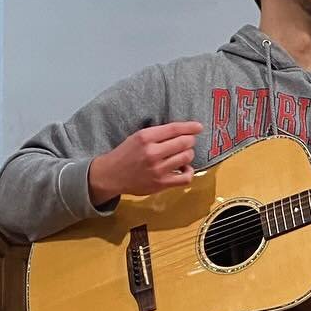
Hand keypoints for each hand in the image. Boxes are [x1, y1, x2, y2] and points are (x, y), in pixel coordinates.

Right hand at [88, 121, 203, 205]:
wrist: (111, 175)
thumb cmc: (125, 154)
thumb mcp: (137, 137)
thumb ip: (157, 134)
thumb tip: (181, 131)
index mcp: (145, 137)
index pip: (174, 129)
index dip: (190, 127)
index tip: (198, 127)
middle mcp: (152, 152)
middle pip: (184, 143)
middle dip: (190, 140)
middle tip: (188, 141)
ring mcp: (158, 169)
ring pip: (186, 157)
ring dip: (188, 154)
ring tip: (183, 154)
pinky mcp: (161, 183)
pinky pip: (185, 177)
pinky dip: (189, 171)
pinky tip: (184, 168)